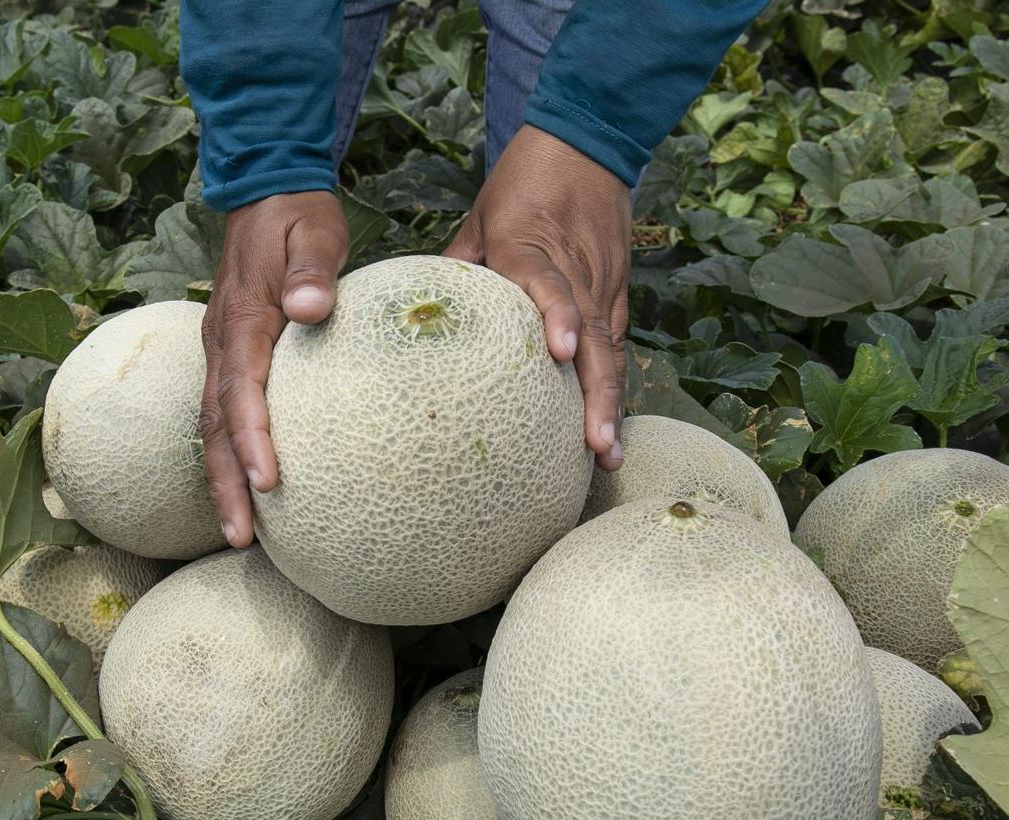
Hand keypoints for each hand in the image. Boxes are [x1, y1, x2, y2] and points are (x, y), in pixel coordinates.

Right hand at [200, 191, 348, 547]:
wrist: (265, 191)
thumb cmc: (298, 215)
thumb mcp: (315, 231)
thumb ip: (314, 269)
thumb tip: (310, 309)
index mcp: (244, 317)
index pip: (241, 387)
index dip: (251, 437)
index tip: (268, 481)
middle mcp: (222, 341)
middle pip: (215, 424)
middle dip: (225, 483)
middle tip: (243, 538)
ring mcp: (221, 350)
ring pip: (213, 426)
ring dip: (223, 480)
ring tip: (241, 534)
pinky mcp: (230, 354)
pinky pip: (224, 412)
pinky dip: (231, 455)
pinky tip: (249, 488)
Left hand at [445, 126, 630, 469]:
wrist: (586, 144)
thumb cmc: (522, 183)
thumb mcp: (478, 216)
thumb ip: (457, 266)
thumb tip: (424, 319)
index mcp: (531, 244)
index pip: (548, 281)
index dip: (556, 316)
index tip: (561, 352)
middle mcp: (574, 267)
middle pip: (592, 334)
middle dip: (597, 393)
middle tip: (595, 445)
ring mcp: (602, 280)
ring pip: (611, 346)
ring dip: (611, 400)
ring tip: (607, 453)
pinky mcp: (617, 290)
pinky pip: (614, 341)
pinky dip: (612, 383)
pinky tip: (606, 427)